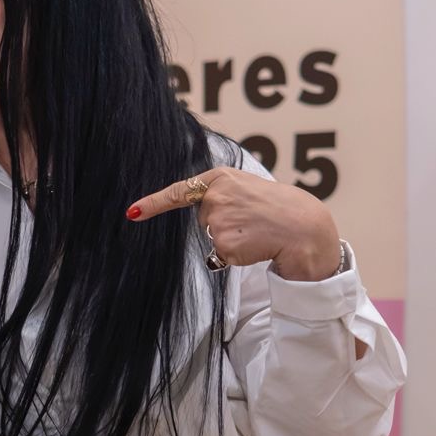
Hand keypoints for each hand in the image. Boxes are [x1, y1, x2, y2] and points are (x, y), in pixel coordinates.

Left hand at [127, 168, 340, 280]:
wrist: (302, 226)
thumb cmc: (276, 208)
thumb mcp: (245, 187)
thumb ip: (220, 194)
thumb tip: (203, 216)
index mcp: (220, 179)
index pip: (178, 192)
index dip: (152, 204)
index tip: (132, 213)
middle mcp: (215, 197)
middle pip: (203, 220)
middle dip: (222, 224)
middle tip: (251, 220)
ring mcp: (219, 221)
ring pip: (212, 238)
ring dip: (231, 240)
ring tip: (255, 230)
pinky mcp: (225, 243)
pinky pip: (221, 256)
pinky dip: (236, 255)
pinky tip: (255, 244)